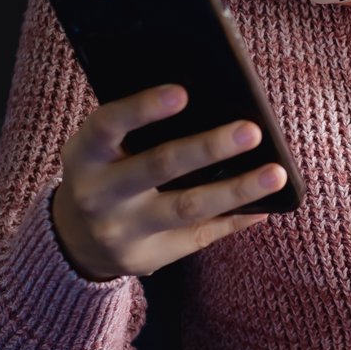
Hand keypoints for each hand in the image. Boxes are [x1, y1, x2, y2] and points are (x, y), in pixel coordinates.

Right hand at [49, 85, 286, 280]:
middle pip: (157, 166)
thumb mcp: (102, 150)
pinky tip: (267, 206)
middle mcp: (98, 193)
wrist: (76, 241)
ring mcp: (122, 230)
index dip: (142, 108)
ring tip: (275, 174)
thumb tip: (217, 101)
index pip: (108, 125)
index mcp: (84, 155)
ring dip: (236, 189)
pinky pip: (201, 235)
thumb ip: (138, 130)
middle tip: (251, 132)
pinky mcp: (149, 257)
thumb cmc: (105, 175)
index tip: (183, 92)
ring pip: (186, 207)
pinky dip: (237, 218)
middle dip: (206, 148)